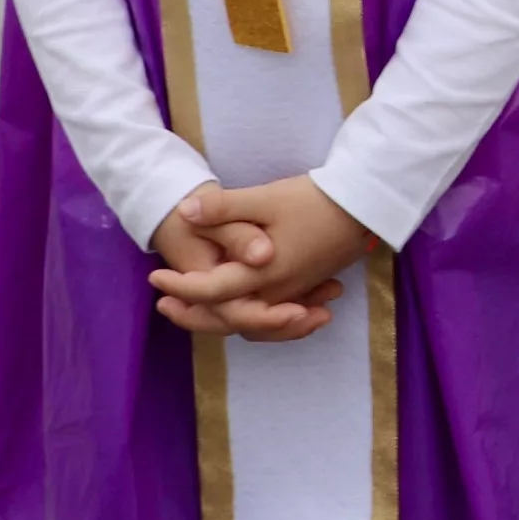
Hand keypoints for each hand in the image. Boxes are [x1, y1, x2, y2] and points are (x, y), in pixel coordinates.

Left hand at [154, 177, 369, 339]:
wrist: (363, 206)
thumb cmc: (313, 200)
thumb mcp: (265, 199)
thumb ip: (224, 209)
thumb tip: (185, 212)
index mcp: (263, 273)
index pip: (211, 290)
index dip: (180, 287)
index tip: (155, 277)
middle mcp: (276, 292)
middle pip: (228, 317)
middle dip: (193, 315)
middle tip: (163, 306)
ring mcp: (292, 293)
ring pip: (249, 321)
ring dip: (218, 318)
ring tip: (193, 309)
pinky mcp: (304, 288)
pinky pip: (269, 315)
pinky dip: (248, 317)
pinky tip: (236, 305)